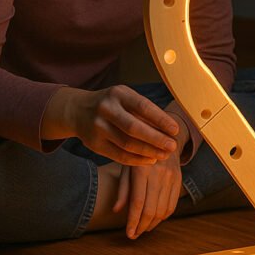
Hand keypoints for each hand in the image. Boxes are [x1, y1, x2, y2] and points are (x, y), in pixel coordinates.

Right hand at [45, 85, 179, 165]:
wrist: (78, 110)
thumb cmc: (112, 104)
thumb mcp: (125, 98)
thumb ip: (144, 111)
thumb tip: (170, 129)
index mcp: (118, 94)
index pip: (143, 107)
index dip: (161, 120)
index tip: (176, 130)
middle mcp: (106, 109)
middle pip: (134, 128)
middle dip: (156, 139)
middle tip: (172, 146)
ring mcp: (97, 127)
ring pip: (127, 144)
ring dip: (149, 152)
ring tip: (164, 155)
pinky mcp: (94, 144)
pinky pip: (118, 155)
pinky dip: (136, 160)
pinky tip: (150, 160)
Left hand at [112, 148, 182, 238]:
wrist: (162, 135)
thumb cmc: (138, 152)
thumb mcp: (126, 165)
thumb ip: (123, 188)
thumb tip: (117, 210)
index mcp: (142, 170)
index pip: (138, 202)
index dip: (133, 221)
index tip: (129, 234)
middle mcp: (158, 174)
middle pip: (151, 209)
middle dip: (142, 226)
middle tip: (134, 235)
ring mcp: (171, 177)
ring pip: (163, 210)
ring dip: (152, 224)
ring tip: (143, 228)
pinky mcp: (178, 179)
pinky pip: (173, 204)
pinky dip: (163, 216)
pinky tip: (154, 219)